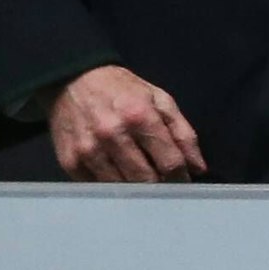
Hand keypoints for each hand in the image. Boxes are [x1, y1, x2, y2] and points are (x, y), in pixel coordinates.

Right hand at [46, 64, 206, 182]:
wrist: (72, 80)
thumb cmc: (123, 90)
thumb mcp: (160, 100)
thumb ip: (182, 133)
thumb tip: (198, 168)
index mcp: (140, 117)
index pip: (170, 162)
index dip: (182, 178)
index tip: (184, 182)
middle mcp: (112, 135)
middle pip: (146, 180)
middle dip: (160, 185)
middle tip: (163, 182)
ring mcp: (88, 150)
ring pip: (123, 188)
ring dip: (136, 190)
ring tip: (141, 178)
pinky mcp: (70, 162)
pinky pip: (98, 188)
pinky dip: (112, 186)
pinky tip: (117, 174)